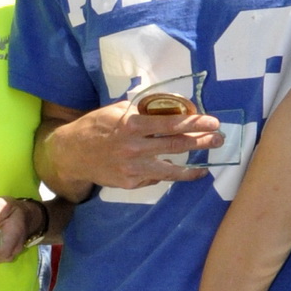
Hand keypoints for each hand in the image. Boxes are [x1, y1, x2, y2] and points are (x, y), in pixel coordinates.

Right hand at [49, 100, 222, 191]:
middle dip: (201, 142)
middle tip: (219, 139)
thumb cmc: (96, 126)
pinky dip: (168, 174)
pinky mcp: (130, 183)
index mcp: (133, 124)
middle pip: (176, 145)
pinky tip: (179, 172)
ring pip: (170, 170)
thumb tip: (171, 107)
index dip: (195, 122)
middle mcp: (135, 147)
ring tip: (207, 165)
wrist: (71, 153)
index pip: (171, 123)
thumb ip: (142, 110)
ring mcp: (133, 168)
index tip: (212, 121)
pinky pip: (154, 178)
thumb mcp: (117, 110)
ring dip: (192, 168)